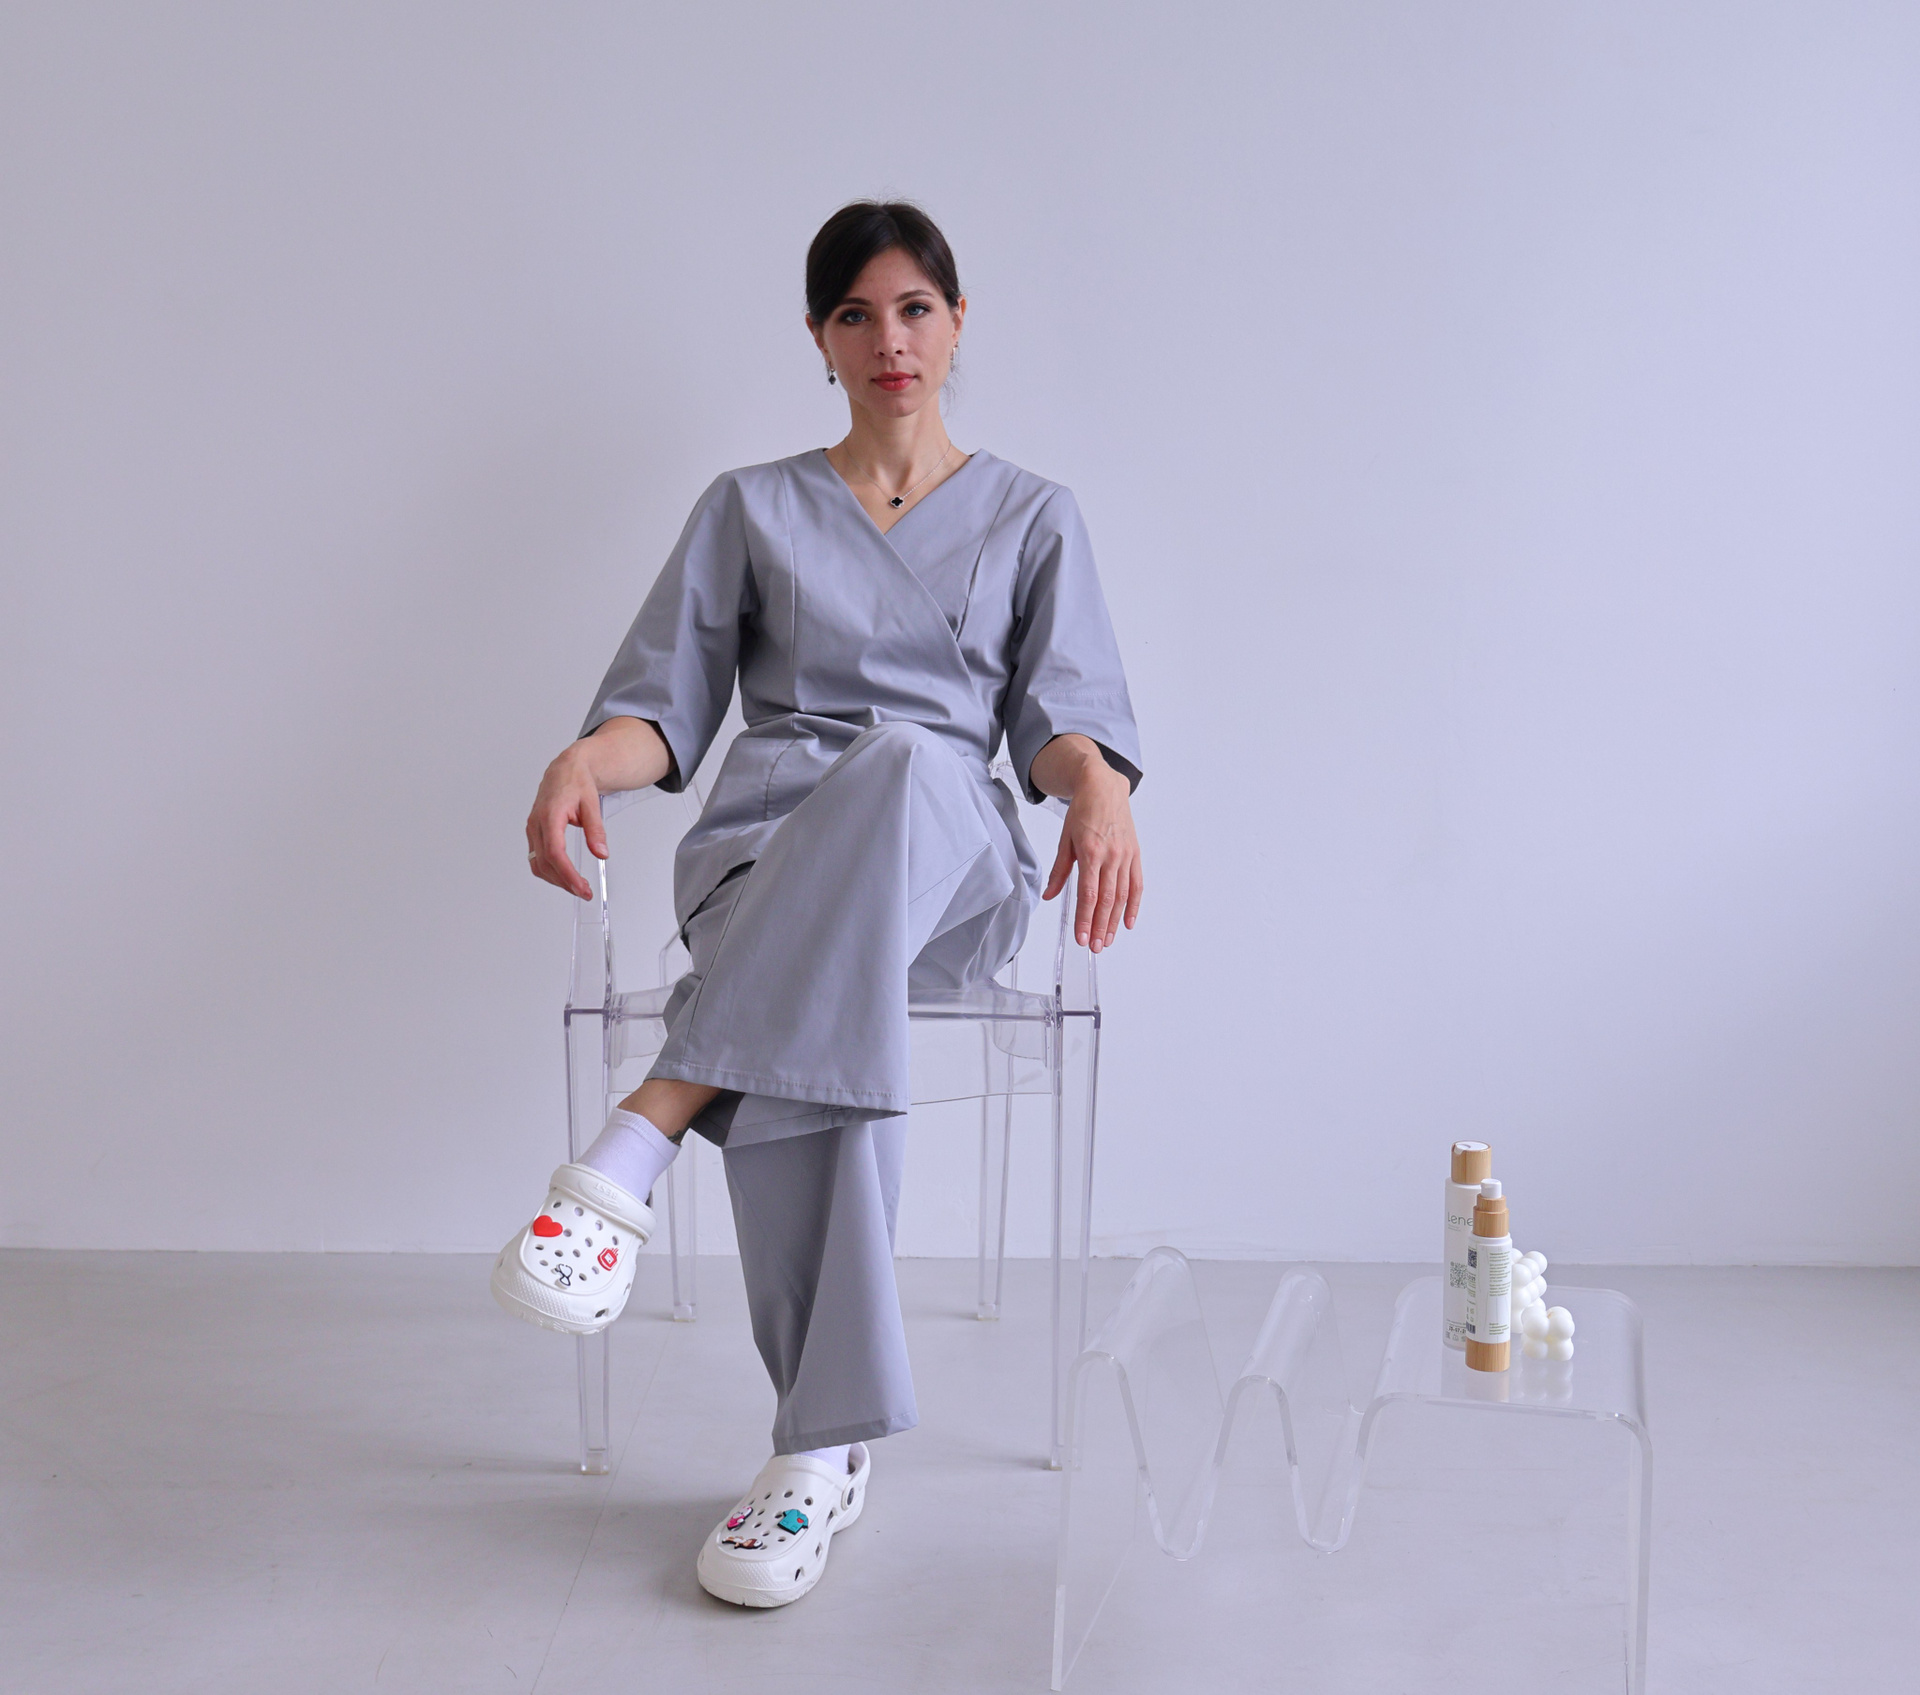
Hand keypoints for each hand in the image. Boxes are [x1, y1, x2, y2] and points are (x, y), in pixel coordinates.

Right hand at [525, 744, 604, 899]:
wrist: (564, 769)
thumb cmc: (576, 781)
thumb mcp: (592, 804)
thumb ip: (596, 830)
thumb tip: (601, 853)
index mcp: (550, 815)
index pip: (555, 853)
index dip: (567, 874)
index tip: (581, 888)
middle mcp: (536, 824)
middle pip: (545, 863)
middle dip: (564, 882)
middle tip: (584, 892)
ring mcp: (532, 829)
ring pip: (538, 864)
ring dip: (556, 880)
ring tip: (577, 887)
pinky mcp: (533, 833)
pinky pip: (536, 858)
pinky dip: (549, 871)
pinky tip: (564, 876)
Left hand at [1040, 759, 1143, 952]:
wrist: (1104, 787)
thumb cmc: (1083, 811)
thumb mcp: (1065, 839)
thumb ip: (1059, 871)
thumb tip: (1049, 895)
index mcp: (1090, 852)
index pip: (1088, 894)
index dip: (1085, 918)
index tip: (1081, 937)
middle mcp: (1111, 856)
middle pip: (1106, 899)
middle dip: (1100, 926)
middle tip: (1094, 946)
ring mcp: (1125, 855)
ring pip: (1122, 896)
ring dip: (1115, 921)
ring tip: (1107, 940)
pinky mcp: (1135, 854)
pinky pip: (1137, 884)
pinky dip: (1134, 905)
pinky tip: (1128, 922)